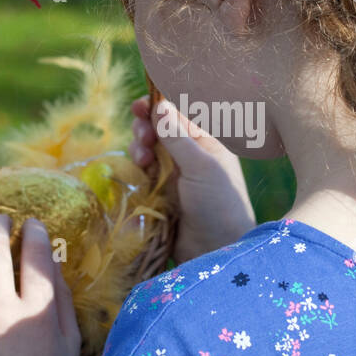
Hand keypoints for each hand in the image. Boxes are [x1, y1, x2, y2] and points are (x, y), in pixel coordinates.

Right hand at [129, 95, 255, 264]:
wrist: (215, 250)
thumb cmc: (218, 204)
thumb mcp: (202, 167)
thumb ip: (177, 137)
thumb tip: (160, 105)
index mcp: (205, 143)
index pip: (177, 116)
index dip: (156, 108)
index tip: (139, 107)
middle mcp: (188, 156)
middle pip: (157, 132)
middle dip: (145, 130)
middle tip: (142, 138)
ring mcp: (173, 176)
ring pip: (147, 152)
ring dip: (139, 149)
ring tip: (142, 160)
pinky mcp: (160, 195)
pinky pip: (142, 175)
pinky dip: (137, 170)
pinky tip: (139, 173)